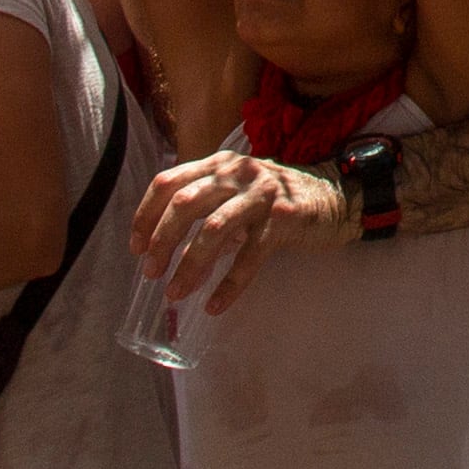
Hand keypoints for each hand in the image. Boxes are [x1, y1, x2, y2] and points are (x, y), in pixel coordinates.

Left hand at [132, 144, 355, 313]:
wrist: (334, 196)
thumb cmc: (275, 199)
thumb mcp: (236, 189)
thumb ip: (205, 202)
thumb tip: (162, 241)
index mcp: (218, 163)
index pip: (168, 181)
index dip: (146, 214)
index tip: (135, 247)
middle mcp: (236, 173)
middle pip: (185, 204)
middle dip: (161, 241)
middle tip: (151, 272)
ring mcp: (261, 195)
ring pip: (214, 230)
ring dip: (190, 265)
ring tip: (176, 293)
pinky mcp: (283, 219)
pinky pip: (249, 256)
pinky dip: (229, 284)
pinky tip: (215, 305)